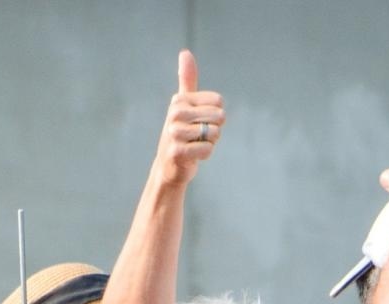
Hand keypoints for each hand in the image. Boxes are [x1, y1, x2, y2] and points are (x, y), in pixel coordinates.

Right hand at [156, 49, 223, 186]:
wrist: (168, 165)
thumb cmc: (181, 133)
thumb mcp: (183, 105)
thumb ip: (187, 80)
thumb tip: (185, 52)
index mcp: (180, 100)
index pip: (219, 102)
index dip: (216, 116)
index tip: (199, 122)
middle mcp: (175, 113)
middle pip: (219, 117)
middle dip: (215, 130)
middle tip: (198, 136)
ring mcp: (174, 132)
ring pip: (214, 133)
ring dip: (210, 143)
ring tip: (194, 145)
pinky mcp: (177, 152)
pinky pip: (207, 149)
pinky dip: (205, 154)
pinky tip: (193, 156)